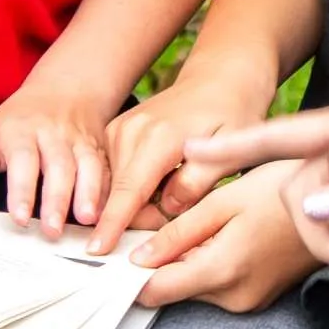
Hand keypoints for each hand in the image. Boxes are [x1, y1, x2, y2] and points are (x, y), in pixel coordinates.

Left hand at [0, 80, 116, 236]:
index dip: (22, 190)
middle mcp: (53, 133)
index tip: (20, 219)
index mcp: (21, 130)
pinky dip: (109, 191)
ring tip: (86, 222)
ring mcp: (80, 139)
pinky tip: (107, 212)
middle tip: (52, 231)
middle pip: (58, 166)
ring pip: (88, 165)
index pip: (22, 160)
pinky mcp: (101, 146)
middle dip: (57, 199)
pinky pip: (108, 168)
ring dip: (89, 194)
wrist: (65, 90)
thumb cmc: (19, 121)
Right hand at [91, 86, 262, 252]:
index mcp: (158, 138)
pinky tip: (158, 184)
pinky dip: (131, 190)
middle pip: (119, 197)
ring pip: (114, 188)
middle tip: (181, 212)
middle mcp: (130, 132)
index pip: (129, 192)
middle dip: (141, 220)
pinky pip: (114, 175)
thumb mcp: (231, 150)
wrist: (219, 79)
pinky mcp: (114, 133)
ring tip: (174, 192)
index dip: (113, 225)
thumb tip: (167, 209)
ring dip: (137, 205)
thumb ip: (199, 183)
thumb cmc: (231, 114)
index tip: (98, 250)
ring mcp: (118, 131)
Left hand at [130, 161, 316, 310]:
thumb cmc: (286, 190)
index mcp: (223, 271)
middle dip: (161, 262)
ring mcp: (250, 302)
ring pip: (195, 286)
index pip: (156, 291)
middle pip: (175, 289)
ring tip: (203, 223)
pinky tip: (222, 234)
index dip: (129, 276)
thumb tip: (138, 258)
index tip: (113, 256)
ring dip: (187, 261)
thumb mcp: (225, 201)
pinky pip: (217, 285)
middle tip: (161, 222)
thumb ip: (178, 233)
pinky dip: (209, 263)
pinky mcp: (258, 298)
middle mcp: (235, 298)